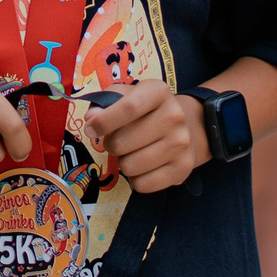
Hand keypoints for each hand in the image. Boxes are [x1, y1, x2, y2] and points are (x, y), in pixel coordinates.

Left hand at [82, 80, 206, 194]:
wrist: (186, 129)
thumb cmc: (146, 113)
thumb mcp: (127, 96)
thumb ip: (105, 103)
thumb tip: (91, 119)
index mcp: (158, 93)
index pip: (129, 107)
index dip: (103, 121)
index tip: (90, 129)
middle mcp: (174, 116)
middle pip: (121, 142)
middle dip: (110, 145)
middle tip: (117, 141)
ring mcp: (181, 144)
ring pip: (129, 166)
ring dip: (123, 162)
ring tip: (132, 153)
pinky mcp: (182, 168)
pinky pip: (142, 184)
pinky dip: (135, 179)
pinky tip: (143, 167)